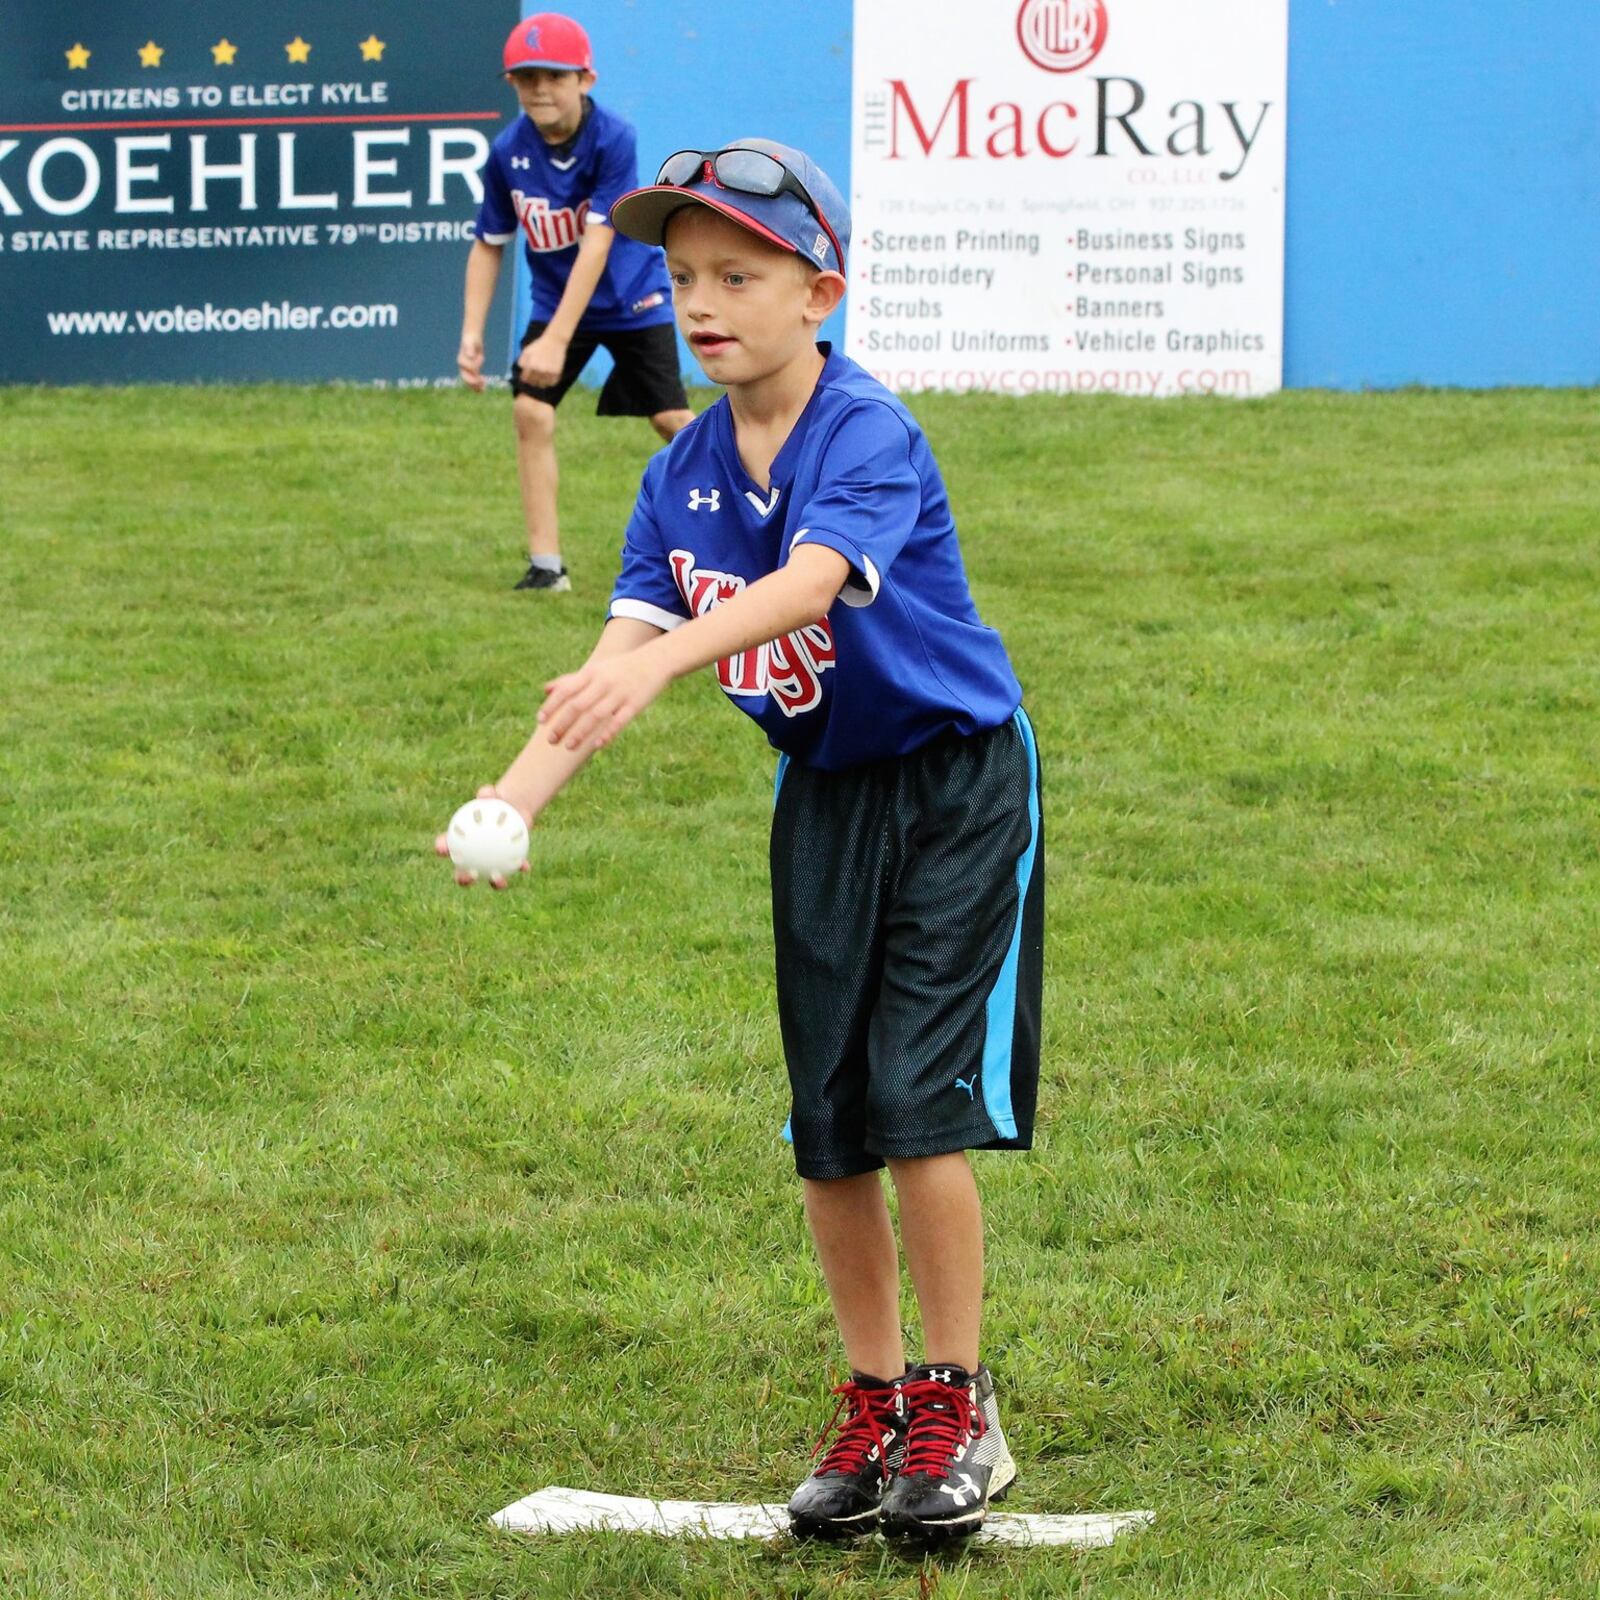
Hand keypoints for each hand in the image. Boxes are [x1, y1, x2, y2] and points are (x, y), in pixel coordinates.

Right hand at [434, 785, 532, 889]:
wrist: (513, 809)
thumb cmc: (495, 802)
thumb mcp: (492, 796)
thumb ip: (487, 794)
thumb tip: (486, 793)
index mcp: (460, 841)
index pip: (446, 845)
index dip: (441, 849)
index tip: (441, 849)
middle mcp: (472, 857)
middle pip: (462, 873)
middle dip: (463, 878)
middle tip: (470, 875)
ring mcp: (490, 863)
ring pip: (490, 878)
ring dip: (495, 883)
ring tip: (500, 880)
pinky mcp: (509, 863)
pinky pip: (514, 868)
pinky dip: (519, 867)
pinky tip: (525, 866)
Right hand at [457, 336, 485, 391]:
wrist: (472, 340)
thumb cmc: (471, 340)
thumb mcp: (471, 343)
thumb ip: (470, 349)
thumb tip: (470, 355)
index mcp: (461, 360)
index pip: (467, 368)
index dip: (473, 368)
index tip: (479, 366)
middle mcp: (463, 367)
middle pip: (466, 377)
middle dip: (472, 382)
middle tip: (480, 384)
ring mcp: (467, 370)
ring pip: (470, 381)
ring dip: (475, 387)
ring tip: (482, 391)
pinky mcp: (473, 371)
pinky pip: (474, 379)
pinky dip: (478, 385)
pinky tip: (483, 389)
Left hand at [515, 330, 568, 388]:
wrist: (554, 340)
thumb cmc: (539, 345)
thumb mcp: (527, 350)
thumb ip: (521, 361)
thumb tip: (521, 370)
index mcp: (530, 365)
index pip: (525, 379)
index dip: (525, 379)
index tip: (527, 377)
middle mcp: (539, 370)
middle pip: (534, 383)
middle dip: (533, 381)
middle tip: (535, 379)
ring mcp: (548, 372)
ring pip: (543, 385)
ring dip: (542, 383)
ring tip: (542, 379)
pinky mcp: (556, 373)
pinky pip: (552, 383)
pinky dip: (550, 382)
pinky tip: (549, 378)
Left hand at [539, 650, 671, 754]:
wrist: (655, 660)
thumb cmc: (619, 668)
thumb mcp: (594, 669)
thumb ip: (570, 680)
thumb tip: (545, 689)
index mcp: (592, 673)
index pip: (566, 689)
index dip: (552, 705)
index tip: (540, 721)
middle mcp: (604, 682)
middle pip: (578, 705)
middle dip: (562, 724)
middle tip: (550, 741)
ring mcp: (620, 693)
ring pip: (596, 715)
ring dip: (580, 732)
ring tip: (568, 748)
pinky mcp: (635, 704)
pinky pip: (619, 721)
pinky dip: (607, 733)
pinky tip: (596, 746)